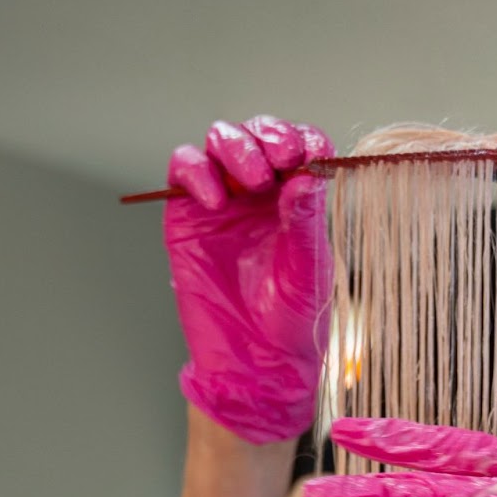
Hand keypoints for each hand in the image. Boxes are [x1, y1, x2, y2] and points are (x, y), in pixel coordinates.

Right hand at [165, 116, 333, 443]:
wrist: (253, 362)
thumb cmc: (290, 321)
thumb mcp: (307, 271)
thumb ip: (305, 222)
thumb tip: (307, 175)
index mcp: (296, 199)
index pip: (300, 146)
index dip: (304, 139)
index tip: (312, 151)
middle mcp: (259, 193)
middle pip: (258, 133)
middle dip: (268, 137)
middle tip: (279, 161)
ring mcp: (222, 200)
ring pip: (220, 141)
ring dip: (236, 147)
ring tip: (252, 182)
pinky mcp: (187, 214)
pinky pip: (184, 169)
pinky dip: (197, 172)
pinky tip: (217, 200)